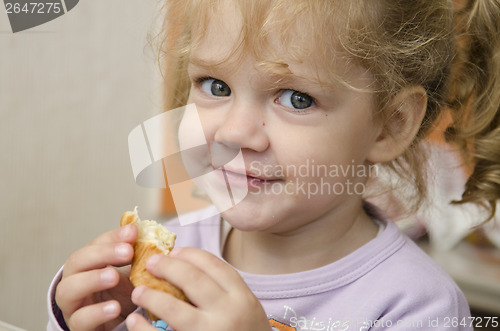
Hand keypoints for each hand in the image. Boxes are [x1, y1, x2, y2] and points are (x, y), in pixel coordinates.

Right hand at [55, 225, 137, 329]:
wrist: (117, 325)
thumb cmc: (122, 295)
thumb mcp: (131, 274)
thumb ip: (138, 258)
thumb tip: (159, 241)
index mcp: (88, 264)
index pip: (94, 244)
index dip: (113, 237)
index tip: (133, 232)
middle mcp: (75, 281)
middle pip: (76, 262)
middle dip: (102, 254)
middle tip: (127, 251)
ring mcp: (73, 305)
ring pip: (68, 290)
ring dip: (92, 280)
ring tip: (114, 276)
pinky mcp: (79, 327)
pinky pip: (80, 320)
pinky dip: (96, 313)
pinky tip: (115, 307)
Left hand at [125, 247, 271, 330]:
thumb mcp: (246, 308)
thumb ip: (224, 291)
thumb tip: (185, 266)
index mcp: (242, 297)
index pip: (214, 265)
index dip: (190, 254)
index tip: (174, 251)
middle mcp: (228, 313)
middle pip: (192, 280)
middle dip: (167, 267)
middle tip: (151, 262)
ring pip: (173, 307)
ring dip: (151, 296)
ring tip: (139, 291)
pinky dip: (143, 328)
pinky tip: (135, 320)